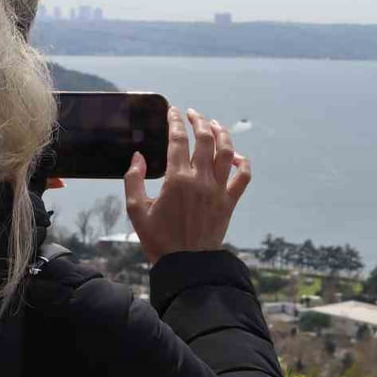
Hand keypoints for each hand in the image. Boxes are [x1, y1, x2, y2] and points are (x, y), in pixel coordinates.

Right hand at [124, 106, 251, 262]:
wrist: (185, 264)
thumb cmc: (158, 239)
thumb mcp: (136, 210)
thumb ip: (133, 180)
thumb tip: (138, 156)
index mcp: (177, 179)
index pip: (178, 140)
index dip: (175, 121)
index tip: (173, 111)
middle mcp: (200, 180)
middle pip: (205, 139)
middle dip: (199, 121)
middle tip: (193, 114)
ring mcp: (218, 190)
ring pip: (226, 152)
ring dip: (222, 134)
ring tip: (214, 125)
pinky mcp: (229, 202)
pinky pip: (243, 177)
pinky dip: (243, 163)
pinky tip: (236, 157)